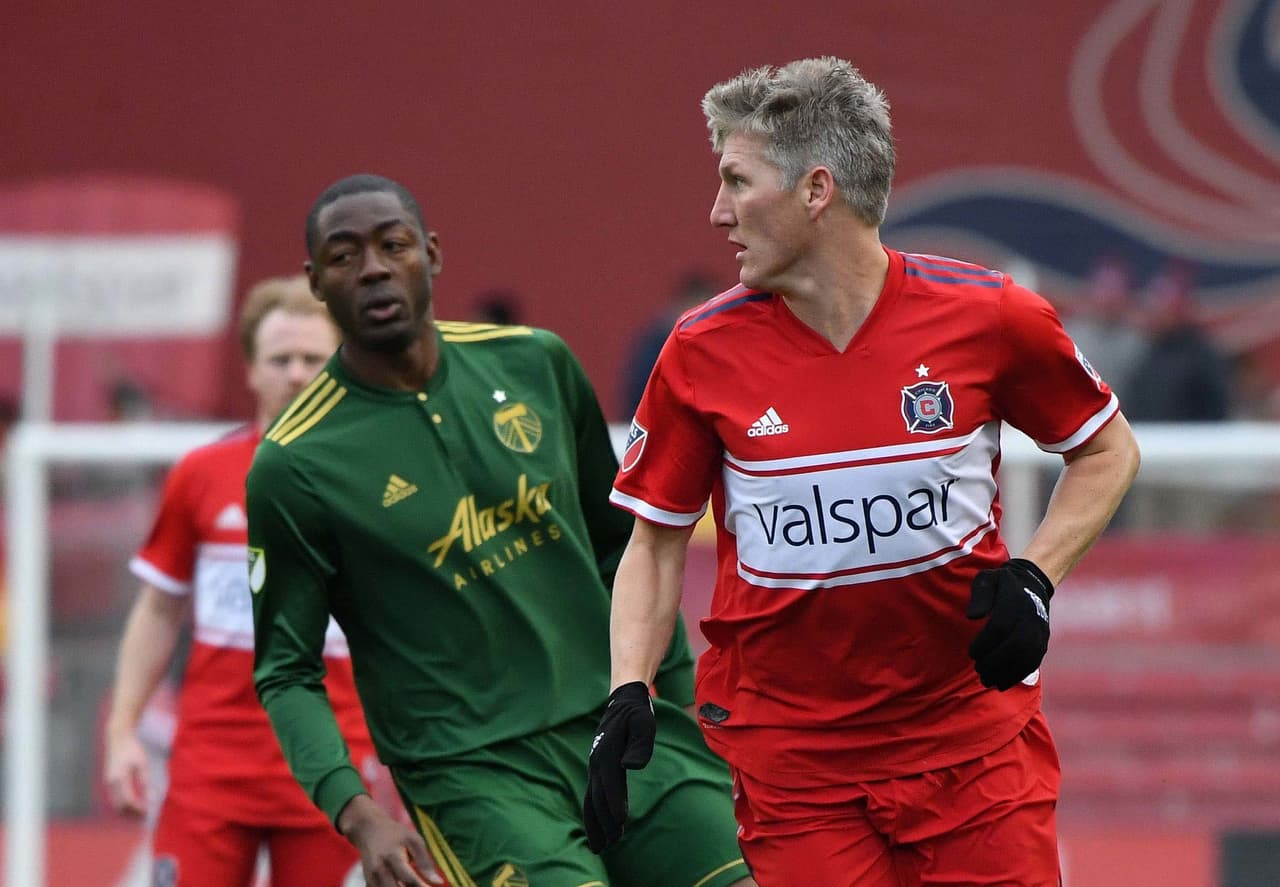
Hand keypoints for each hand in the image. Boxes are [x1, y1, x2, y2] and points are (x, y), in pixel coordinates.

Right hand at [103, 728, 148, 816]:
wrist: (118, 738)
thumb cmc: (132, 749)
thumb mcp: (142, 762)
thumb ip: (144, 780)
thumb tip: (150, 797)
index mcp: (120, 777)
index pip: (128, 800)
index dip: (137, 808)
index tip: (147, 812)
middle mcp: (111, 782)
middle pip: (120, 806)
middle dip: (132, 814)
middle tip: (144, 817)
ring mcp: (108, 783)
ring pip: (116, 804)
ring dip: (127, 811)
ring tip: (141, 813)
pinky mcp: (109, 782)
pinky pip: (115, 799)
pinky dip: (124, 805)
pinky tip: (134, 805)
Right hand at [338, 795, 442, 886]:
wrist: (367, 829)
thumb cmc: (395, 834)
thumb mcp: (413, 840)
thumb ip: (424, 862)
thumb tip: (438, 882)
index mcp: (393, 857)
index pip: (408, 879)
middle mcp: (379, 870)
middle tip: (423, 886)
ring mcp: (371, 878)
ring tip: (413, 885)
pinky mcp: (369, 883)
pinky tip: (401, 885)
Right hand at [582, 681, 655, 852]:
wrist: (623, 701)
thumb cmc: (637, 713)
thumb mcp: (644, 723)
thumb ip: (640, 744)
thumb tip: (631, 765)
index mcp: (607, 753)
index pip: (610, 784)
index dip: (614, 804)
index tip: (620, 823)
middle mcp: (597, 762)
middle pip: (597, 798)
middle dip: (603, 822)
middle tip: (610, 845)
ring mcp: (595, 766)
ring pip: (590, 800)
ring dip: (595, 824)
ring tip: (601, 846)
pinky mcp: (598, 768)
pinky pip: (592, 795)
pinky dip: (593, 813)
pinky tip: (601, 828)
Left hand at [966, 558, 1053, 690]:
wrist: (1032, 583)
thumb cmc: (1001, 583)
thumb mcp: (986, 579)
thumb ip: (979, 596)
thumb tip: (972, 617)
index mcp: (1014, 602)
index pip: (1000, 627)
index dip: (984, 644)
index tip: (971, 653)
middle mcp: (1030, 617)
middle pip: (1015, 645)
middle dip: (995, 662)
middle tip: (979, 671)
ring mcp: (1039, 631)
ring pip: (1027, 657)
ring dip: (1006, 673)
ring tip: (988, 681)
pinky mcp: (1043, 641)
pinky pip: (1034, 662)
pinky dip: (1018, 675)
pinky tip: (1002, 684)